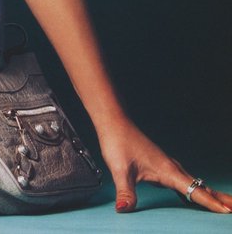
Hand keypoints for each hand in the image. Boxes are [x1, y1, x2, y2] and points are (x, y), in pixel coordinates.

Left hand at [96, 115, 231, 213]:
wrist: (114, 123)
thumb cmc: (118, 142)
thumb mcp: (120, 170)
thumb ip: (126, 192)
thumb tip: (124, 210)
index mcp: (167, 170)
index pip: (194, 191)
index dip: (210, 202)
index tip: (226, 211)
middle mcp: (171, 167)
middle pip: (200, 186)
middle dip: (218, 197)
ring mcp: (167, 165)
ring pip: (194, 182)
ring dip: (209, 193)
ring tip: (223, 203)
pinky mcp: (161, 164)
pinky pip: (183, 180)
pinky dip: (194, 189)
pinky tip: (194, 195)